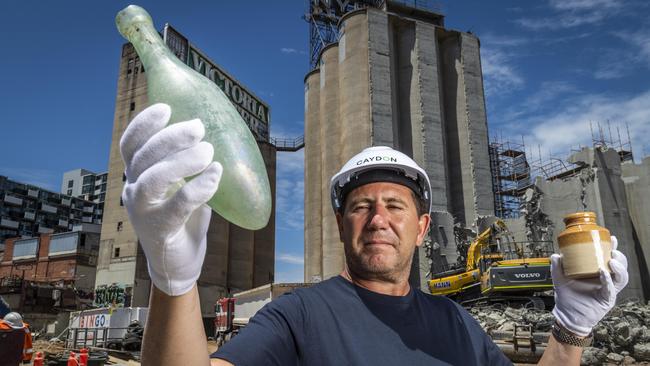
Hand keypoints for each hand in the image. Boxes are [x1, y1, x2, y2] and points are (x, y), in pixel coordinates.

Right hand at [120, 103, 221, 295]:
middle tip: (198, 127)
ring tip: (208, 151)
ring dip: (182, 161)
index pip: (131, 144)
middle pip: (143, 156)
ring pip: (153, 179)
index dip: (144, 124)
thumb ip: (189, 164)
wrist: (179, 263)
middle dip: (170, 137)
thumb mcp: (183, 185)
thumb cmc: (183, 218)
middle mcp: (134, 190)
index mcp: (138, 176)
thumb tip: (217, 133)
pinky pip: (178, 204)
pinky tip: (216, 174)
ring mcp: (143, 212)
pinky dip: (199, 186)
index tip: (166, 108)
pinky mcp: (160, 230)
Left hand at [551, 236, 628, 335]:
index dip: (612, 248)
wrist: (567, 315)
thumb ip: (557, 267)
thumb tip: (556, 254)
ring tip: (611, 261)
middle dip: (619, 257)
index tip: (612, 239)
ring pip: (621, 277)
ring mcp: (607, 290)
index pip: (608, 258)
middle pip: (620, 266)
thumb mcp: (560, 278)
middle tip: (613, 250)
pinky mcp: (606, 299)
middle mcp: (605, 280)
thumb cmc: (567, 297)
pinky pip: (610, 289)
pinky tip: (604, 273)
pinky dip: (608, 280)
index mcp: (597, 272)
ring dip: (619, 268)